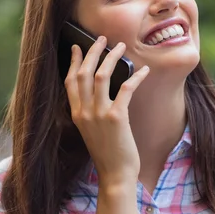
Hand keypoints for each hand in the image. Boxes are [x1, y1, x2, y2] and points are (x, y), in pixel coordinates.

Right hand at [65, 36, 149, 186]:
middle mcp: (84, 112)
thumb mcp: (91, 129)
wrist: (115, 175)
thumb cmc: (107, 152)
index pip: (70, 81)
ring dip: (112, 57)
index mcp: (76, 114)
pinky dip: (136, 76)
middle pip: (84, 73)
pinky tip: (144, 70)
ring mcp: (99, 114)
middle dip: (92, 52)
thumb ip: (91, 109)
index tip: (77, 46)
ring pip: (101, 75)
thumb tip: (101, 85)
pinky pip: (126, 88)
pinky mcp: (116, 117)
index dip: (74, 61)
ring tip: (121, 47)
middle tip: (102, 38)